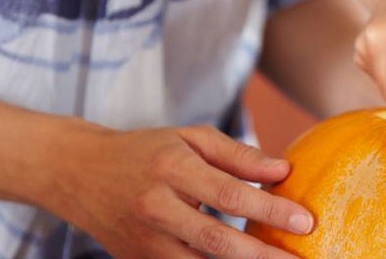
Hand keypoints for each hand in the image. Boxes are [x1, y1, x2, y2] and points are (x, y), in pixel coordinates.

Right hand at [55, 122, 313, 258]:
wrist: (81, 172)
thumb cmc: (147, 149)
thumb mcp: (192, 137)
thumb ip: (238, 155)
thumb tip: (283, 171)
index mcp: (173, 169)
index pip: (230, 194)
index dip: (269, 211)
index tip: (304, 220)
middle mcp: (156, 209)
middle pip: (217, 242)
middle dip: (262, 255)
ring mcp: (142, 243)